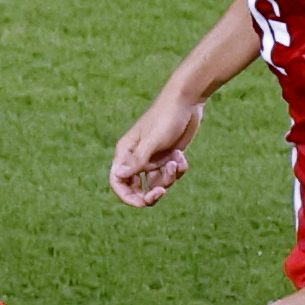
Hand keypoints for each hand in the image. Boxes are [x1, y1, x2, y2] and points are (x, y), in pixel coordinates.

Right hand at [109, 92, 203, 206]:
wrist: (187, 102)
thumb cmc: (166, 118)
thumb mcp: (153, 141)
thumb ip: (137, 160)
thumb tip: (118, 176)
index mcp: (126, 152)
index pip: (118, 181)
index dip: (127, 196)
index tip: (143, 202)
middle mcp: (137, 158)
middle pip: (137, 188)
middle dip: (150, 193)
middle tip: (163, 192)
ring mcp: (153, 159)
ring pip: (157, 183)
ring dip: (169, 177)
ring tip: (176, 160)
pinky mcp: (168, 158)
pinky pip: (170, 175)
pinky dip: (178, 169)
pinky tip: (182, 156)